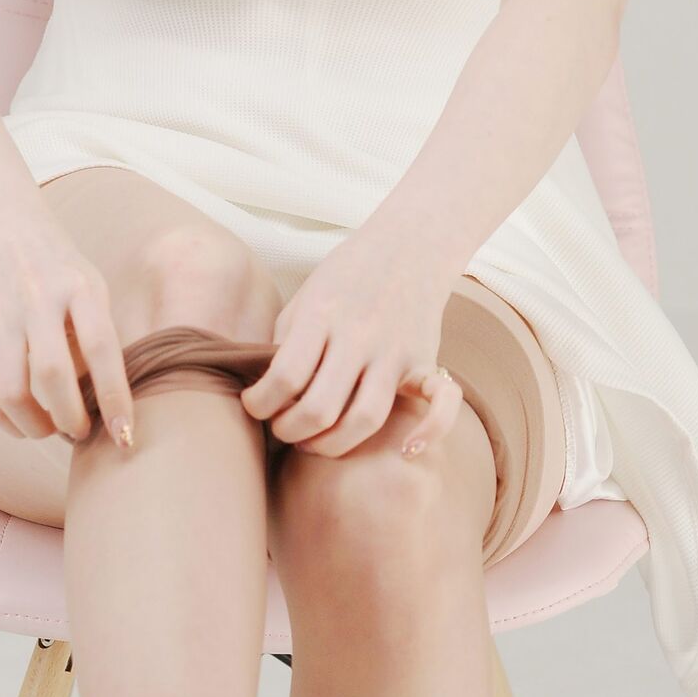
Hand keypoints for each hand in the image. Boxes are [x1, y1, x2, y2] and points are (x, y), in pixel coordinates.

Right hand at [0, 192, 135, 449]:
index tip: (126, 435)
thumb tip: (102, 399)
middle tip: (84, 432)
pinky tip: (25, 422)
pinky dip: (8, 421)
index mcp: (78, 286)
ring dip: (36, 427)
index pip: (101, 349)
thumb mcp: (89, 284)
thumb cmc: (56, 262)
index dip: (115, 398)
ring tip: (53, 430)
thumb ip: (97, 334)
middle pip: (52, 375)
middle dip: (71, 419)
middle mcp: (36, 300)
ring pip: (11, 392)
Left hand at [237, 226, 464, 460]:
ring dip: (332, 445)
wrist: (409, 245)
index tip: (255, 405)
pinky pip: (442, 404)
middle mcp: (360, 336)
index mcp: (322, 315)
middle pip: (319, 408)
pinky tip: (405, 451)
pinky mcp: (426, 361)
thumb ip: (286, 343)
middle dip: (289, 431)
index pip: (284, 377)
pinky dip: (429, 433)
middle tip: (281, 429)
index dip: (260, 403)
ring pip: (366, 419)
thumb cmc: (346, 277)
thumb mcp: (305, 298)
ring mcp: (396, 352)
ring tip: (314, 442)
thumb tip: (267, 393)